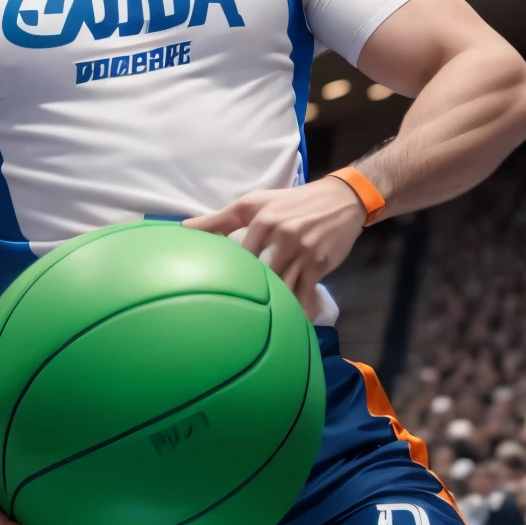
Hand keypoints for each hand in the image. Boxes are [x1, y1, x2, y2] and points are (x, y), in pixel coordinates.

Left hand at [183, 178, 365, 314]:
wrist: (341, 200)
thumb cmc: (291, 202)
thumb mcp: (255, 203)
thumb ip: (220, 218)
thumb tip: (184, 227)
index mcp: (262, 219)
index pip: (238, 254)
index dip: (229, 274)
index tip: (217, 291)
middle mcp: (282, 234)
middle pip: (260, 274)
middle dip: (251, 293)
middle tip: (234, 316)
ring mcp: (302, 251)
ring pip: (282, 286)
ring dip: (274, 305)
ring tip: (260, 324)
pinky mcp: (319, 264)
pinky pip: (306, 294)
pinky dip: (299, 309)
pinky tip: (293, 322)